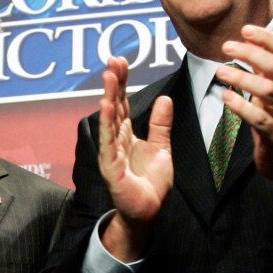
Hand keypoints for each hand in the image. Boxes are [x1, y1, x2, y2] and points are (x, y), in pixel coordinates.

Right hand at [97, 56, 173, 260]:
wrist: (148, 211)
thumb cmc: (150, 184)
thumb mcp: (162, 149)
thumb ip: (161, 125)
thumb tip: (165, 99)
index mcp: (127, 135)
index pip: (124, 103)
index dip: (123, 83)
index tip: (121, 61)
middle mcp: (116, 140)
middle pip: (115, 106)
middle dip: (114, 83)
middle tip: (112, 61)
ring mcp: (110, 152)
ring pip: (110, 120)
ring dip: (109, 97)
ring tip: (109, 76)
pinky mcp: (110, 166)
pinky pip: (108, 141)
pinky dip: (107, 124)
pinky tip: (107, 106)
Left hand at [217, 25, 272, 189]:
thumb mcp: (270, 92)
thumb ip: (260, 71)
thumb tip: (243, 45)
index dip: (268, 39)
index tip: (246, 29)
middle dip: (252, 53)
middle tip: (227, 47)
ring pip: (268, 91)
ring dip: (243, 78)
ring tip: (220, 71)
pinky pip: (260, 120)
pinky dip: (242, 107)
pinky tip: (226, 97)